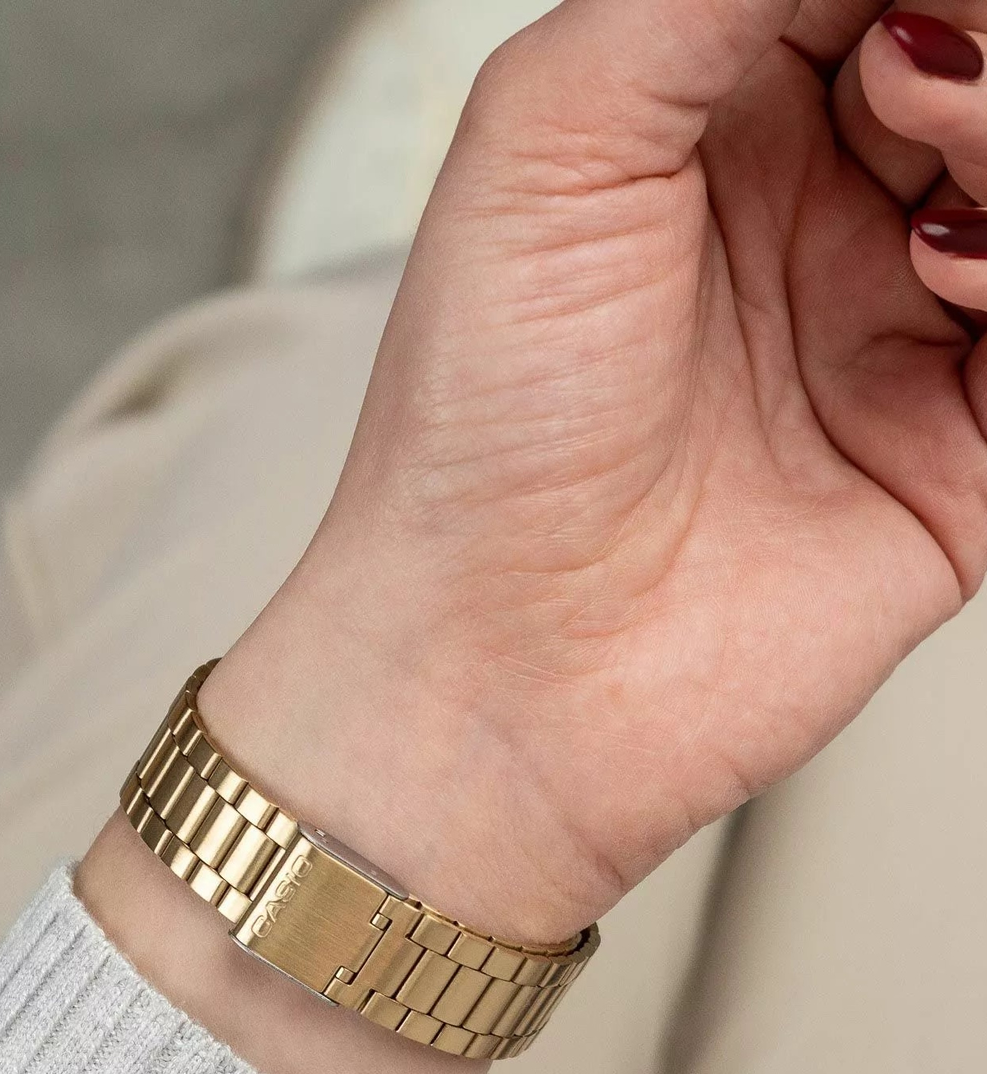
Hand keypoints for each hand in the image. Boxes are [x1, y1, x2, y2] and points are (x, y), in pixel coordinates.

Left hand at [200, 0, 986, 947]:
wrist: (500, 666)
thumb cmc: (477, 433)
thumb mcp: (545, 138)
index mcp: (703, 127)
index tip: (904, 8)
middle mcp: (808, 223)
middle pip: (971, 64)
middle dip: (970, 43)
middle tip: (912, 80)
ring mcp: (889, 337)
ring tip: (930, 159)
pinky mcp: (957, 458)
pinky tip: (957, 274)